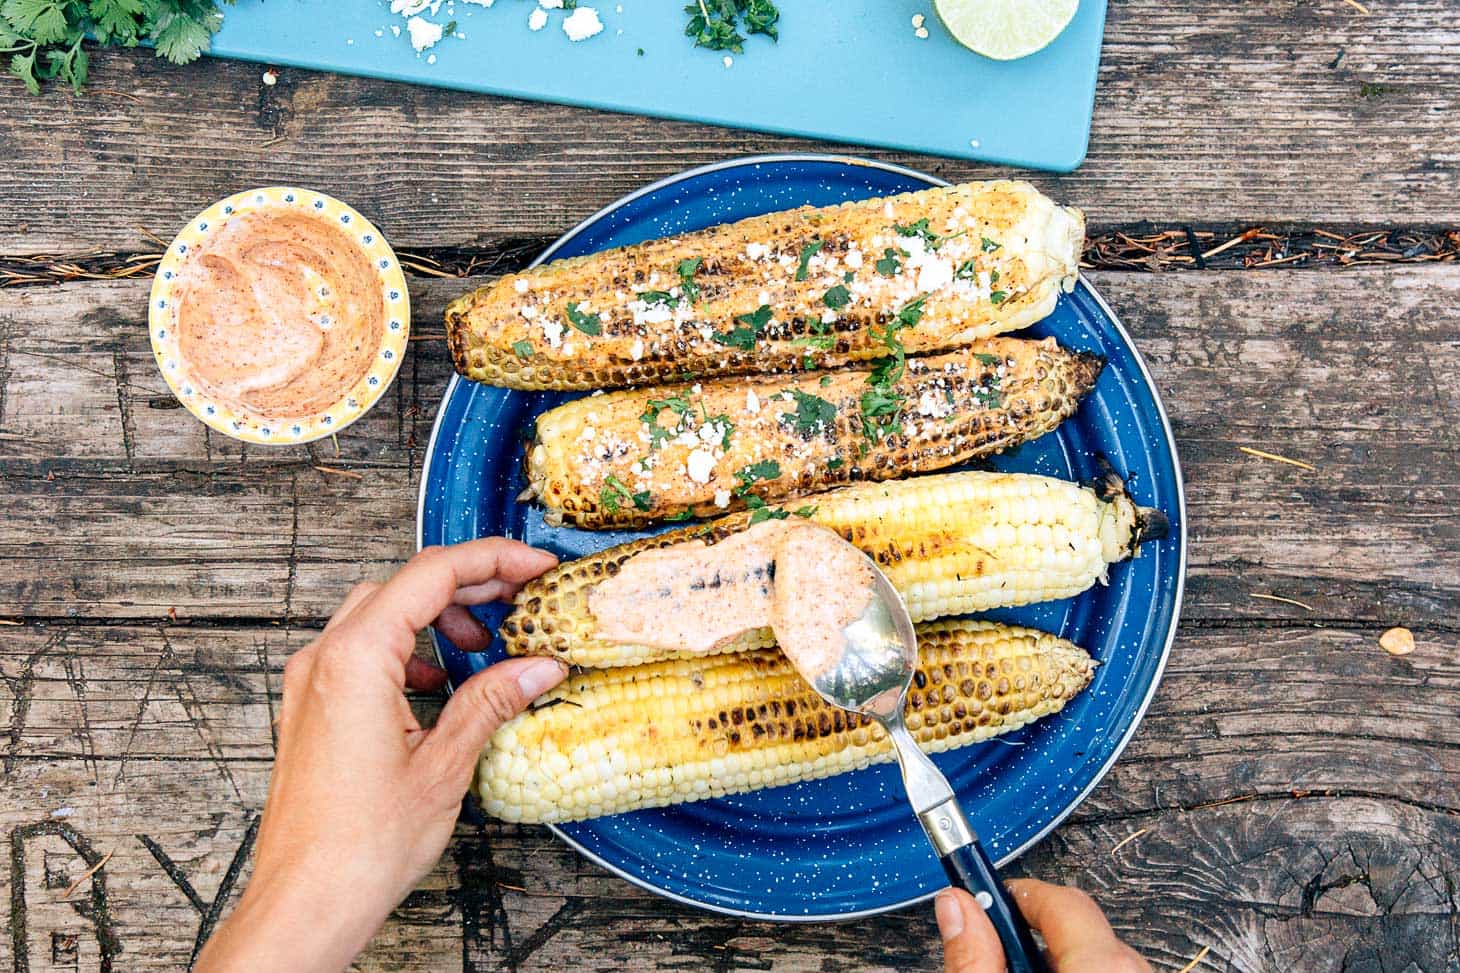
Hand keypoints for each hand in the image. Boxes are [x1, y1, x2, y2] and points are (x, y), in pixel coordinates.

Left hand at [196, 539, 567, 972]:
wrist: (305, 901)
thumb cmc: (360, 845)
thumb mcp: (446, 764)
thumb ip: (493, 701)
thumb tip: (540, 665)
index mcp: (356, 658)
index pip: (432, 574)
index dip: (493, 560)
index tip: (536, 566)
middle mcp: (324, 658)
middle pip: (404, 584)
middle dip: (469, 584)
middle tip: (523, 596)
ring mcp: (311, 682)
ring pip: (379, 613)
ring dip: (436, 616)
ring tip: (485, 644)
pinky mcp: (310, 708)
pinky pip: (360, 651)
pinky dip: (408, 649)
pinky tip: (441, 684)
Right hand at [937, 880, 1148, 971]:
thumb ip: (974, 958)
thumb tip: (957, 907)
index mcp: (1100, 967)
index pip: (1060, 900)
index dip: (1014, 893)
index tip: (984, 895)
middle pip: (1083, 928)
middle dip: (1035, 935)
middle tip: (999, 953)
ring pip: (1103, 958)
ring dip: (1062, 962)